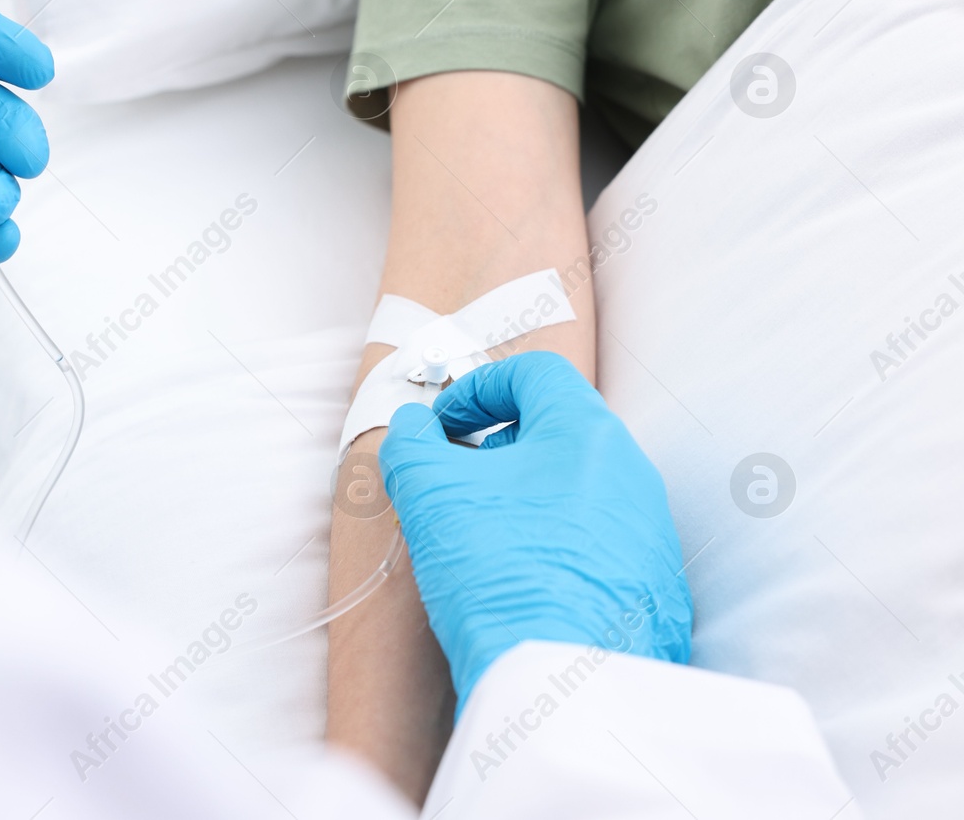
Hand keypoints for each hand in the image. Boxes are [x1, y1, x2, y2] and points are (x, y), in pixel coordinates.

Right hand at [379, 351, 691, 715]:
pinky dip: (556, 548)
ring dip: (528, 499)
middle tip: (457, 481)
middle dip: (500, 448)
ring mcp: (651, 538)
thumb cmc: (502, 577)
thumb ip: (411, 443)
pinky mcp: (655, 592)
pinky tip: (522, 584)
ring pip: (582, 492)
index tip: (442, 426)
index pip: (536, 374)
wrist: (563, 692)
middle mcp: (633, 478)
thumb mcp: (430, 496)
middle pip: (561, 432)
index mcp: (588, 436)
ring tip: (484, 538)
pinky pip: (600, 549)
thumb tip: (413, 429)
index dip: (477, 388)